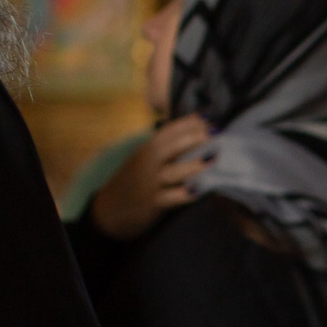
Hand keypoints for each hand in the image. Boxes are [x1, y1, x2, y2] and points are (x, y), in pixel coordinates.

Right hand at [91, 115, 213, 239]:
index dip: (188, 123)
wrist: (110, 210)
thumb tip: (193, 135)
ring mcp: (149, 184)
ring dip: (193, 165)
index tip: (209, 117)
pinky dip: (182, 195)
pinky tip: (197, 192)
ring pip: (171, 172)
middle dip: (192, 138)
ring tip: (213, 159)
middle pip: (169, 147)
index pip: (167, 132)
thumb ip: (165, 149)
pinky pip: (169, 198)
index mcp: (147, 150)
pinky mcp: (152, 204)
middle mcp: (147, 164)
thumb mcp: (145, 160)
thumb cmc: (134, 182)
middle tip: (216, 132)